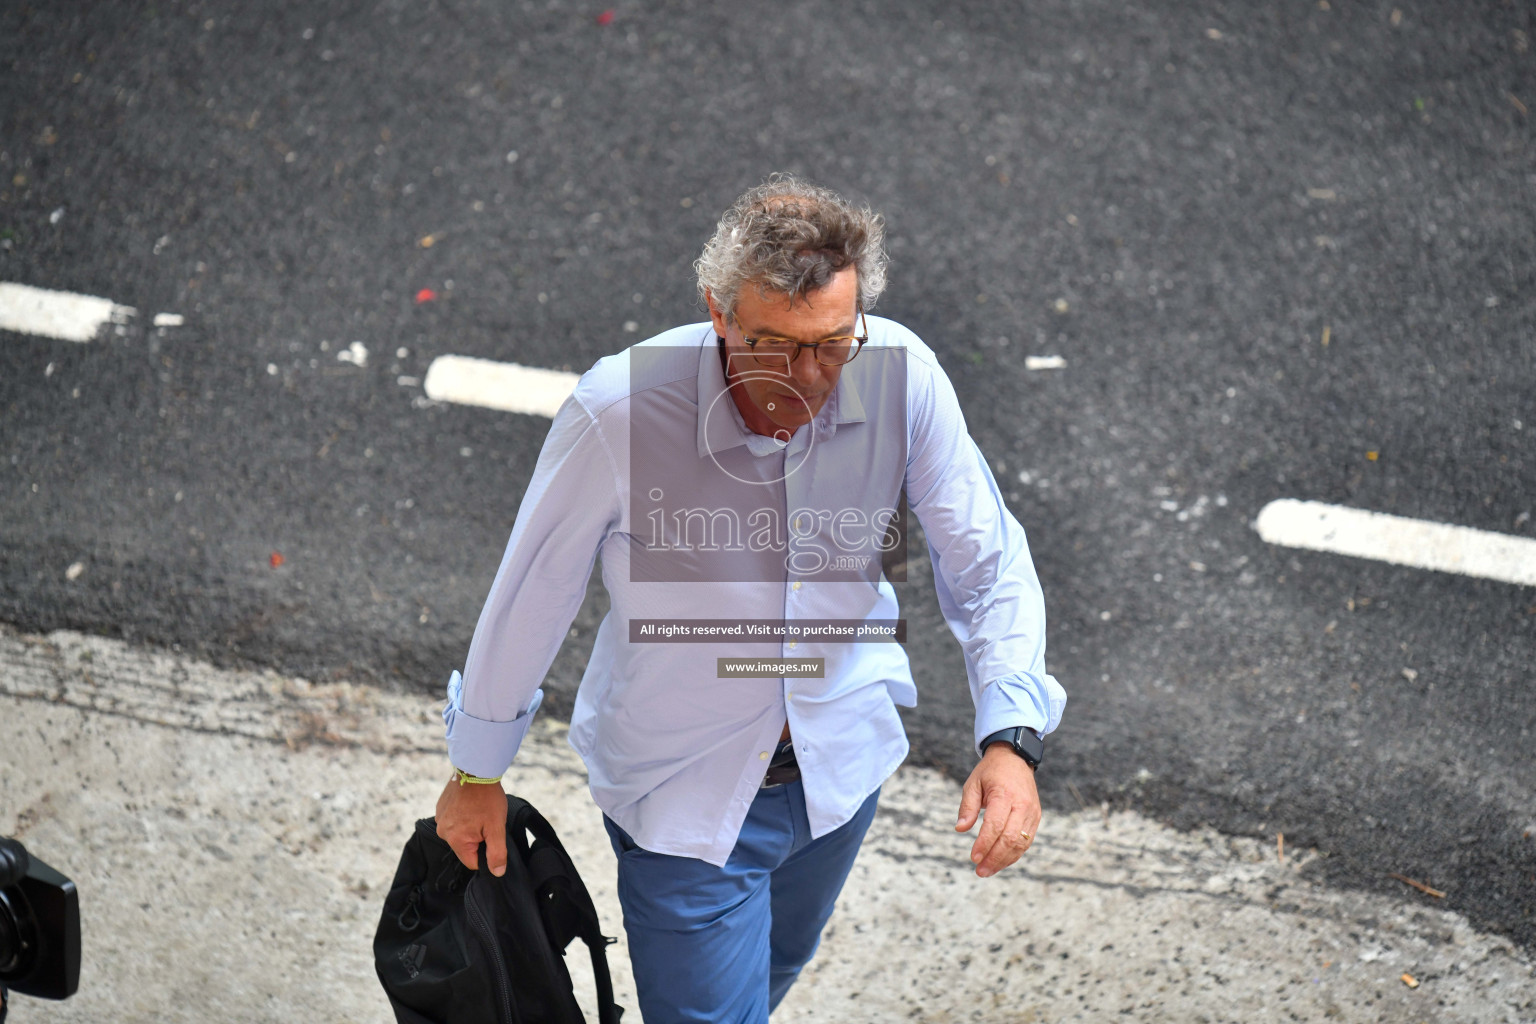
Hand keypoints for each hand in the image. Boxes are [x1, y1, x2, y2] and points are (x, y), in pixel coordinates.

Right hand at [435, 775, 508, 875]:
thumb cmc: (488, 798)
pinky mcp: (440, 808)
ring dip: (469, 826)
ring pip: (459, 833)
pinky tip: (471, 805)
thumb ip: (497, 853)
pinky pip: (453, 821)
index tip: (491, 836)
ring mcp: (439, 819)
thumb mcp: (497, 827)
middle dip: (477, 838)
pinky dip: (462, 816)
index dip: (485, 853)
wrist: (476, 769)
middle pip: (464, 847)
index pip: (472, 862)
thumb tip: (497, 873)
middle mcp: (442, 832)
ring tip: (478, 811)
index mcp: (455, 840)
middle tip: (486, 820)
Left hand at [955, 744, 1040, 877]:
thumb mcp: (973, 783)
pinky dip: (1014, 854)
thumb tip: (960, 829)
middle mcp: (1022, 805)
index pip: (995, 825)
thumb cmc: (990, 772)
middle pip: (1010, 838)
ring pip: (1020, 843)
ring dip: (1004, 860)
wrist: (1015, 758)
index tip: (973, 857)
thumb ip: (967, 807)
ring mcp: (1032, 812)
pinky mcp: (1036, 817)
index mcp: (1004, 794)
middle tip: (979, 870)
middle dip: (994, 858)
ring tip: (987, 870)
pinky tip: (1000, 862)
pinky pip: (1026, 841)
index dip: (984, 844)